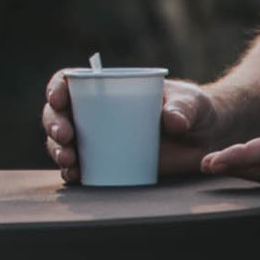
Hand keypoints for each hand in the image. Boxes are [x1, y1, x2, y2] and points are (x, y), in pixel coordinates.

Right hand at [42, 70, 216, 183]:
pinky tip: (75, 177)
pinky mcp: (106, 164)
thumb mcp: (190, 103)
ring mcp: (97, 141)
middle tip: (65, 137)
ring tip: (69, 161)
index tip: (59, 99)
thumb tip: (172, 122)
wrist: (205, 139)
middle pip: (58, 114)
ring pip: (63, 143)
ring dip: (58, 151)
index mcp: (107, 89)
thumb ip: (182, 108)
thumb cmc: (193, 110)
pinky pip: (80, 169)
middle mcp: (94, 113)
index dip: (57, 88)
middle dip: (54, 125)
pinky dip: (72, 173)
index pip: (70, 82)